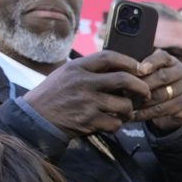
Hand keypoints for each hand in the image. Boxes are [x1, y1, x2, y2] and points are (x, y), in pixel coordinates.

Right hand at [23, 51, 149, 136]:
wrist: (35, 118)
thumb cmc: (53, 95)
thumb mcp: (66, 74)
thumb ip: (88, 69)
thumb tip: (119, 67)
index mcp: (77, 68)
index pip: (109, 57)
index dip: (129, 61)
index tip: (140, 68)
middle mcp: (83, 83)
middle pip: (123, 80)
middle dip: (140, 87)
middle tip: (146, 92)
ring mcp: (86, 102)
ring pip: (123, 105)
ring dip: (129, 110)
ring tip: (126, 111)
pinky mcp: (88, 121)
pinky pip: (115, 123)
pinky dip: (117, 124)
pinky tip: (112, 123)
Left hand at [131, 49, 181, 130]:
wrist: (171, 103)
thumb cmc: (153, 83)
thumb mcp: (149, 72)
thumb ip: (139, 68)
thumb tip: (120, 66)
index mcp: (173, 61)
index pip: (163, 57)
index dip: (151, 63)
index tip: (139, 70)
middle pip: (163, 77)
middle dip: (143, 85)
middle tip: (125, 92)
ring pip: (162, 96)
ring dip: (143, 101)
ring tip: (127, 105)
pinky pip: (164, 111)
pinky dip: (147, 114)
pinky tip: (134, 116)